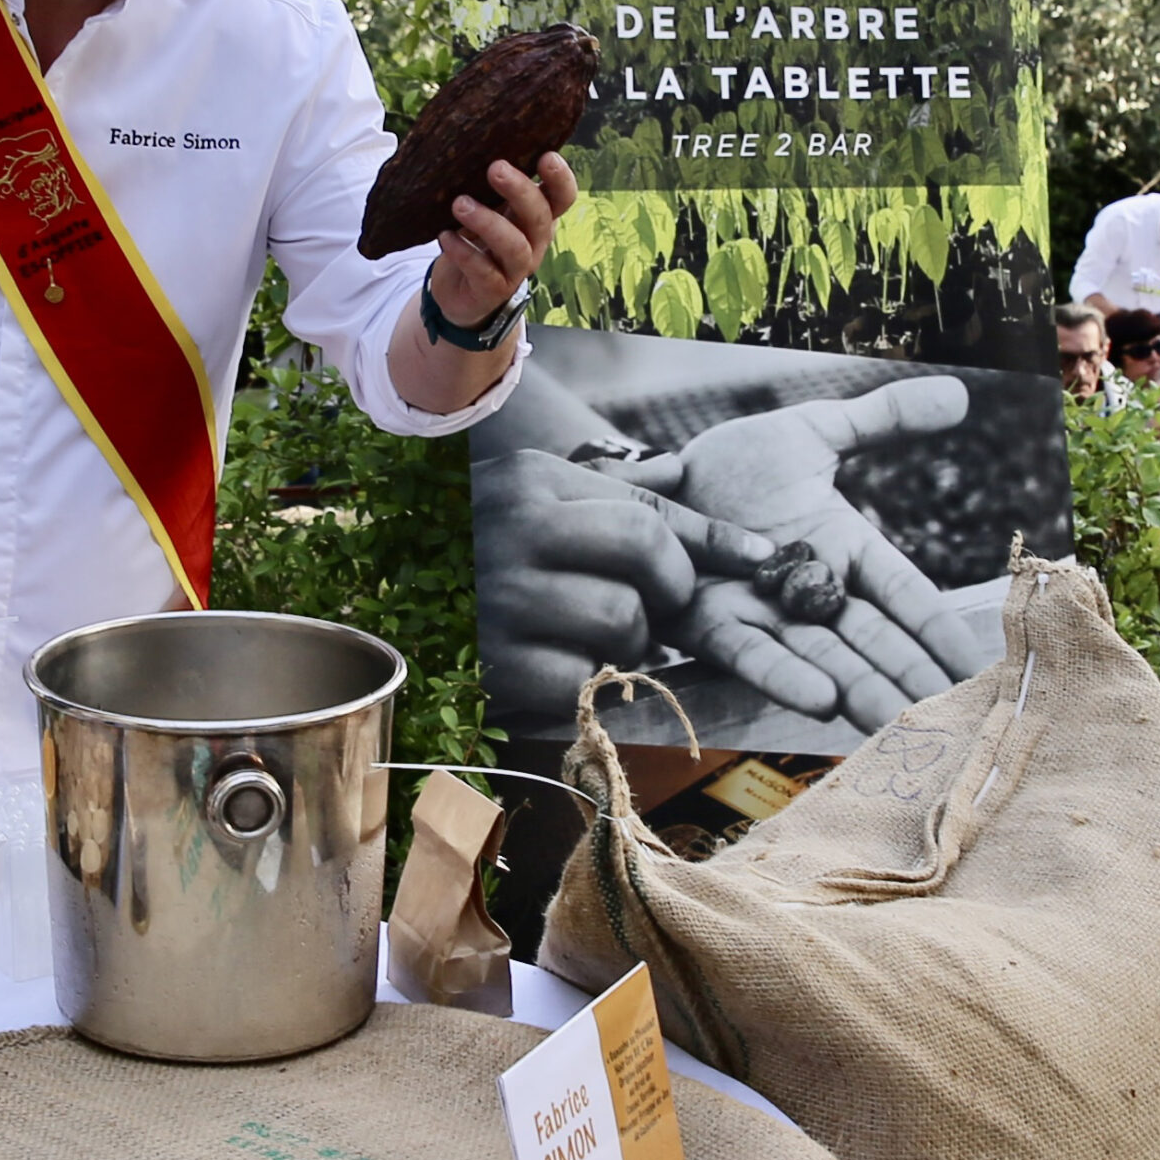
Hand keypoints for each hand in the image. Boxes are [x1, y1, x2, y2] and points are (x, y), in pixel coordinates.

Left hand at [432, 153, 578, 330]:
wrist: (459, 292)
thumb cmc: (476, 239)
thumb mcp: (487, 208)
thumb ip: (488, 185)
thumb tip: (470, 138)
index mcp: (536, 217)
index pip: (562, 198)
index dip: (561, 179)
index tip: (546, 156)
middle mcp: (533, 242)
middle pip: (539, 218)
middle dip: (520, 191)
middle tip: (495, 168)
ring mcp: (515, 269)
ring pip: (514, 246)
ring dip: (488, 222)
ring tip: (460, 203)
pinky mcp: (492, 290)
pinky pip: (483, 271)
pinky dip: (463, 251)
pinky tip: (445, 236)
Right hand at [473, 447, 773, 725]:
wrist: (392, 592)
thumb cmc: (485, 544)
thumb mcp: (537, 498)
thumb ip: (615, 496)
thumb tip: (691, 484)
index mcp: (533, 477)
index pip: (650, 506)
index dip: (716, 540)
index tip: (767, 559)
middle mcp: (518, 524)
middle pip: (647, 556)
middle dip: (670, 591)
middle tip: (654, 607)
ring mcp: (504, 592)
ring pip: (624, 622)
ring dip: (631, 643)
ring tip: (595, 634)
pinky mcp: (495, 659)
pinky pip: (585, 679)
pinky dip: (590, 683)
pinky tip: (564, 666)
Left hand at [614, 377, 983, 698]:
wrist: (654, 476)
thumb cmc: (735, 463)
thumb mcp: (811, 433)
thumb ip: (880, 419)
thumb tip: (957, 393)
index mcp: (843, 550)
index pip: (903, 593)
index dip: (937, 628)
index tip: (978, 666)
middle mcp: (810, 592)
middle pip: (871, 639)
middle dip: (911, 678)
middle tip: (956, 719)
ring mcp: (764, 612)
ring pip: (822, 658)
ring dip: (862, 690)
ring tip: (900, 722)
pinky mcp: (711, 622)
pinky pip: (753, 653)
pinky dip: (785, 675)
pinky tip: (822, 701)